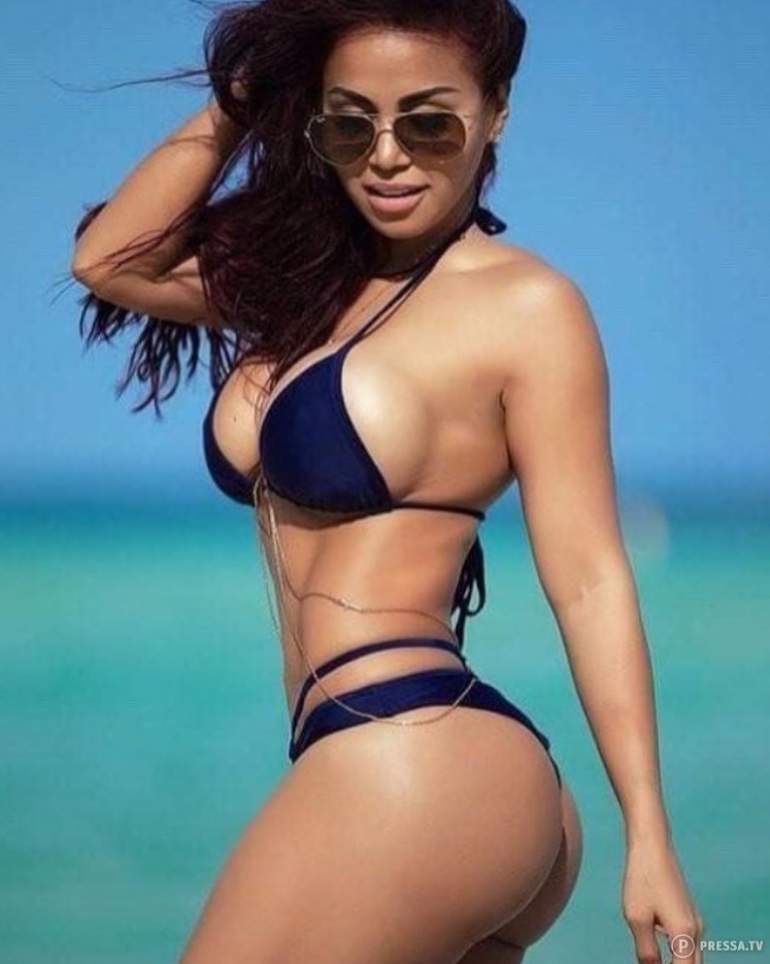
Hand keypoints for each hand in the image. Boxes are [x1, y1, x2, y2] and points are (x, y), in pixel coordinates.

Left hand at [622, 839, 704, 962]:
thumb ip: (646, 951)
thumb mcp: (637, 918)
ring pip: (692, 956)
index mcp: (684, 934)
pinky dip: (679, 954)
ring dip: (679, 963)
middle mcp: (695, 930)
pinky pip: (688, 943)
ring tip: (657, 961)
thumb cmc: (643, 878)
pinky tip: (662, 954)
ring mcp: (694, 921)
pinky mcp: (688, 913)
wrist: (652, 845)